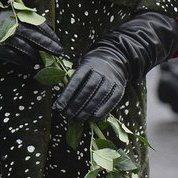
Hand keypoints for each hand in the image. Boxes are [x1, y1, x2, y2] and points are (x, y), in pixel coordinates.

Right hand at [0, 10, 63, 67]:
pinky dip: (26, 62)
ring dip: (38, 55)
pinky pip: (14, 56)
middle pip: (33, 34)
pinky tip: (34, 66)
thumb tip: (48, 35)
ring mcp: (2, 36)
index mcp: (15, 14)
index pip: (36, 22)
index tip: (57, 40)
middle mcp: (9, 23)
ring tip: (48, 61)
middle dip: (48, 44)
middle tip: (59, 51)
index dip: (49, 32)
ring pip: (25, 46)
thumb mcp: (10, 19)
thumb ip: (26, 23)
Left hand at [55, 12, 177, 120]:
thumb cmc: (92, 66)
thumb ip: (74, 81)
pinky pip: (112, 100)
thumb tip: (62, 102)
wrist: (115, 57)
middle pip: (88, 88)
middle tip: (67, 115)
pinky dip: (104, 110)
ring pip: (99, 95)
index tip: (58, 106)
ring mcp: (111, 79)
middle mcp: (100, 71)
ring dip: (88, 109)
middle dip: (76, 104)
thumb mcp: (82, 67)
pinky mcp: (119, 87)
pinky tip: (95, 118)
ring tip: (78, 119)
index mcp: (87, 64)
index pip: (76, 80)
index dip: (67, 94)